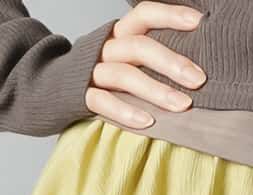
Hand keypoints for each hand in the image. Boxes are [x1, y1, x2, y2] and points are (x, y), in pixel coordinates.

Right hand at [86, 4, 207, 130]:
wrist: (53, 86)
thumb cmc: (103, 73)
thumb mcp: (125, 56)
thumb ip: (151, 55)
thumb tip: (196, 67)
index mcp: (119, 34)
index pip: (144, 14)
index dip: (171, 15)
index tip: (199, 22)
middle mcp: (106, 48)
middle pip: (138, 46)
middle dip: (171, 62)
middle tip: (199, 79)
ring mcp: (92, 71)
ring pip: (124, 75)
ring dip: (156, 90)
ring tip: (183, 105)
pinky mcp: (80, 96)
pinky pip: (102, 101)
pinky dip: (125, 111)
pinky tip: (148, 122)